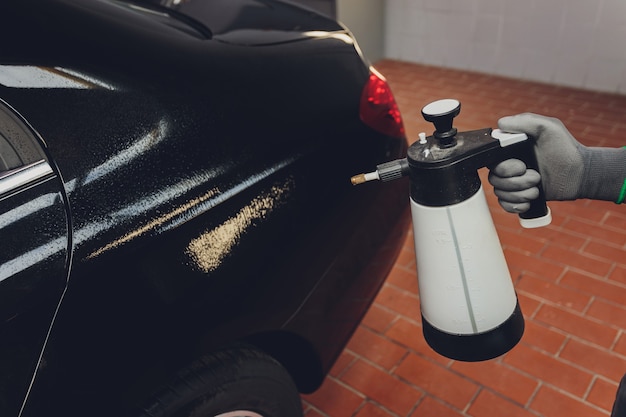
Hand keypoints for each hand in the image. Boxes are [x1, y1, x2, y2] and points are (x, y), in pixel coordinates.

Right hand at [489, 113, 625, 211]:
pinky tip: (530, 200)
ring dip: (520, 193)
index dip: (504, 168)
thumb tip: (501, 123)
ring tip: (537, 188)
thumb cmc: (566, 149)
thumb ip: (525, 121)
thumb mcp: (548, 128)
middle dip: (516, 182)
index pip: (491, 161)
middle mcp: (509, 166)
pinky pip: (505, 205)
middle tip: (536, 177)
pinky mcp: (520, 196)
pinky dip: (516, 205)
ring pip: (500, 193)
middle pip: (494, 179)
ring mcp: (514, 182)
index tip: (522, 166)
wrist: (580, 173)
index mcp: (511, 151)